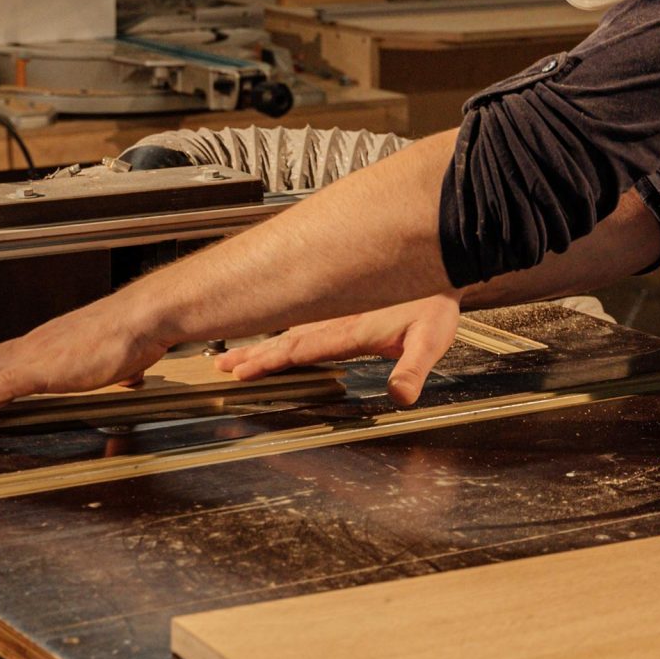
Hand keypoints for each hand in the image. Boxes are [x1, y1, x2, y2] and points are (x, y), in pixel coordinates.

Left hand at [0, 306, 168, 448]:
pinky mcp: (43, 369)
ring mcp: (35, 357)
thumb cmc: (137, 335)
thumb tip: (133, 375)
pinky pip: (0, 386)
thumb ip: (118, 368)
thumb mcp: (122, 358)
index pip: (0, 364)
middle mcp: (33, 347)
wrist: (145, 318)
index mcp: (47, 346)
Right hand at [213, 294, 461, 406]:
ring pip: (289, 330)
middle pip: (285, 339)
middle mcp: (336, 320)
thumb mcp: (431, 339)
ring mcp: (336, 314)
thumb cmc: (436, 303)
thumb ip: (414, 368)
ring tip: (231, 355)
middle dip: (252, 353)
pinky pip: (301, 324)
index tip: (242, 370)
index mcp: (350, 329)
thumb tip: (402, 395)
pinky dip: (280, 334)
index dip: (270, 360)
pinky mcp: (341, 311)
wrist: (439, 263)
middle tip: (220, 365)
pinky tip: (272, 340)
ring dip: (260, 343)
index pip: (301, 348)